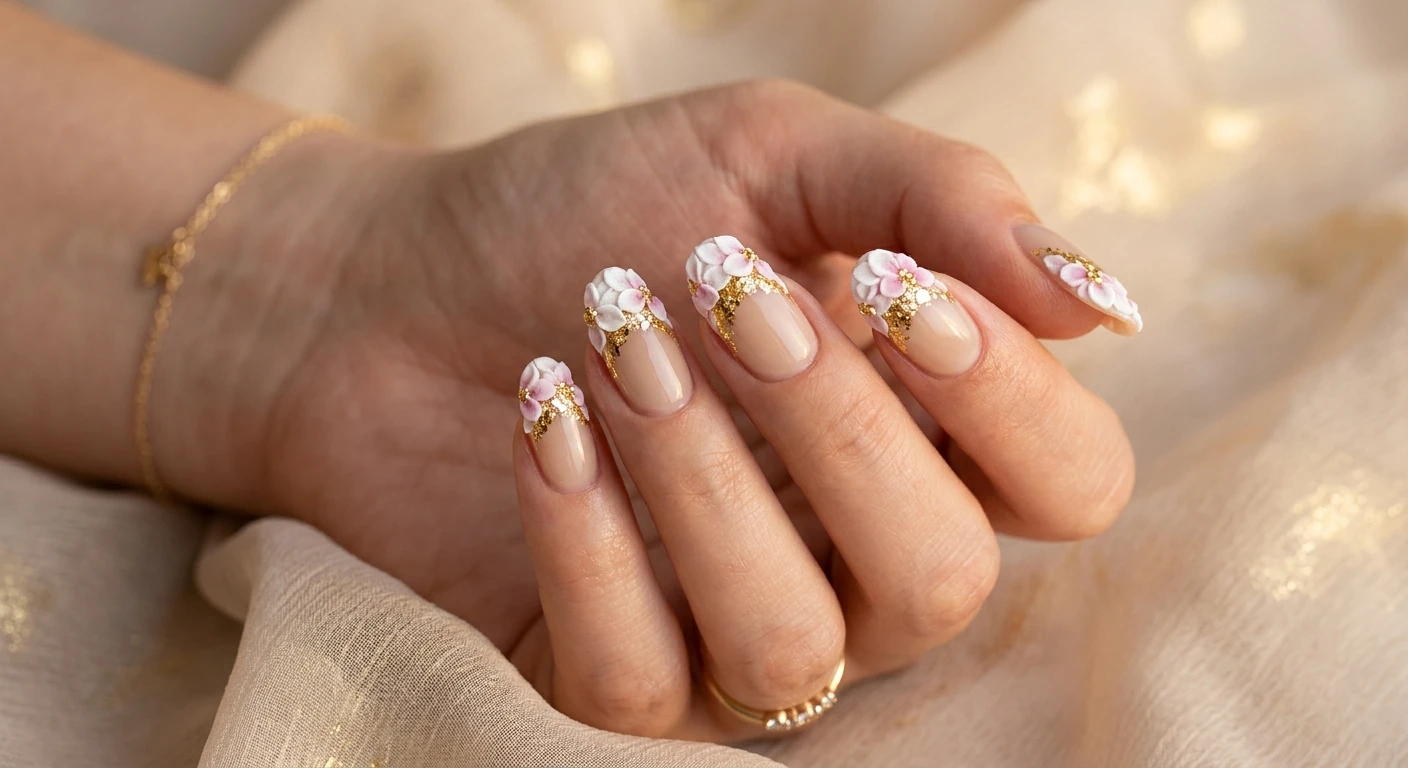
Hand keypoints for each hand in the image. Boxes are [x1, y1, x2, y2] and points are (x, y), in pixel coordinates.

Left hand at [171, 81, 1134, 740]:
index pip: (1072, 483)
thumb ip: (942, 204)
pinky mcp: (611, 681)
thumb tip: (1107, 306)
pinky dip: (586, 533)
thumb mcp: (772, 157)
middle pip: (943, 580)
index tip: (892, 282)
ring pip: (792, 647)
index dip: (1004, 396)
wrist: (390, 279)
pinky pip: (640, 678)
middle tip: (718, 292)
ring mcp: (734, 631)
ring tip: (612, 340)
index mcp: (927, 432)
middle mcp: (855, 558)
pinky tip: (542, 416)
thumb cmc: (595, 208)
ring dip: (700, 476)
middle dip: (832, 427)